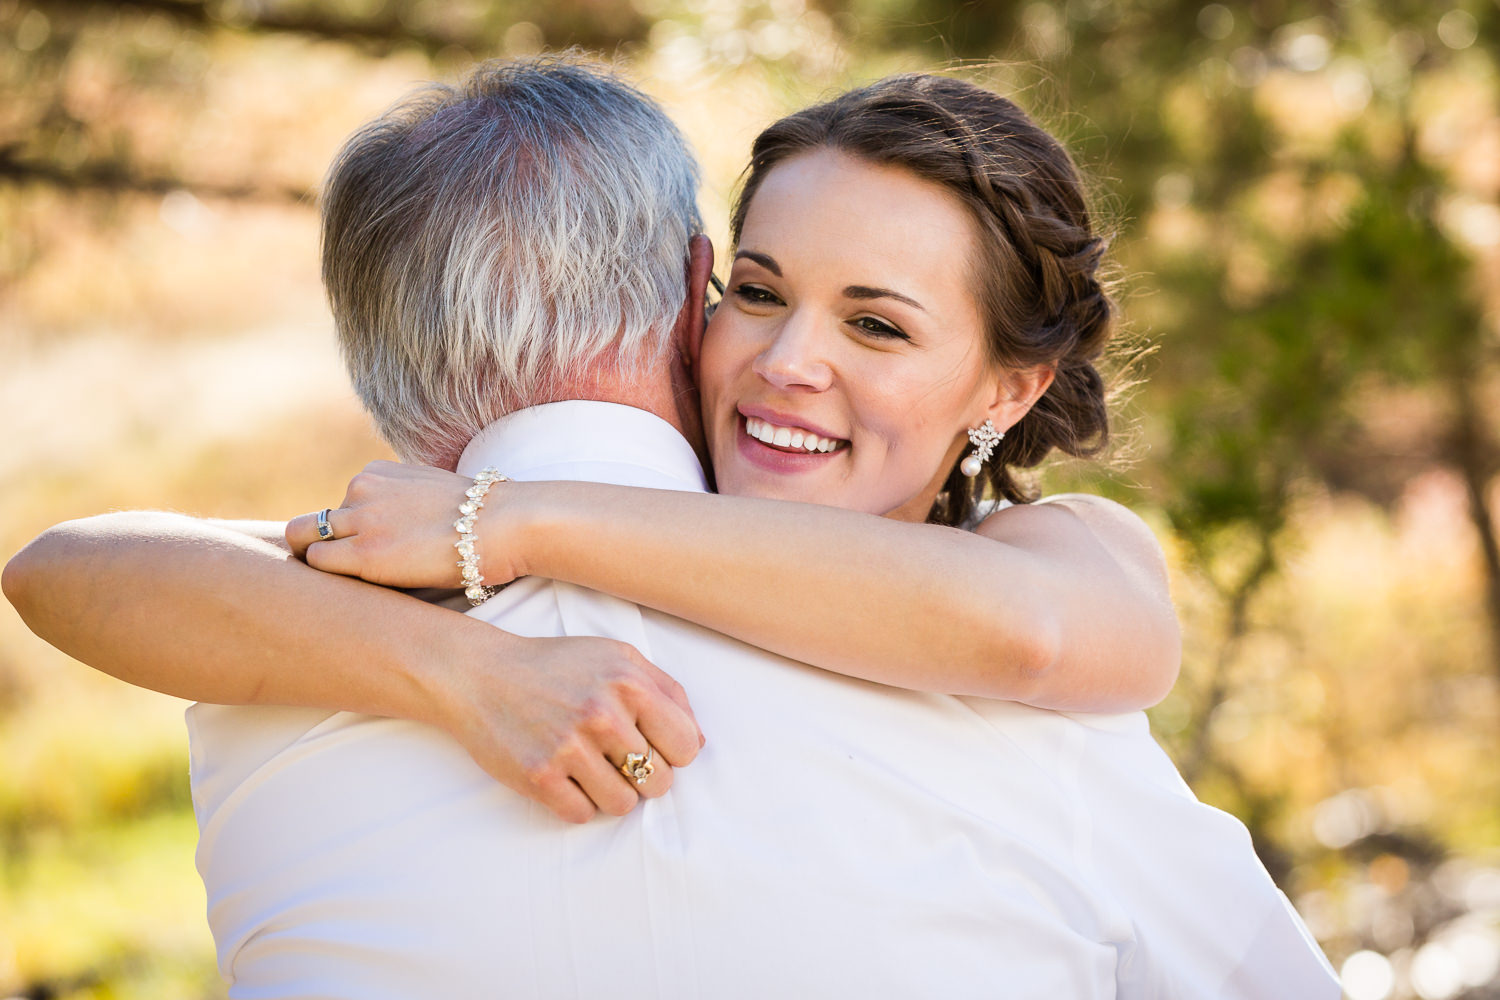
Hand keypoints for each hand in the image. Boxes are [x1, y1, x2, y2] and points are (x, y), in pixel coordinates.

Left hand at [286, 461, 524, 588]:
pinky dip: (327, 578)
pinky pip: (317, 562)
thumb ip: (405, 501)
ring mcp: (360, 519)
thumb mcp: (434, 492)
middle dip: (319, 544)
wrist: (501, 524)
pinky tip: (352, 591)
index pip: (345, 503)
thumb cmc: (480, 518)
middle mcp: (361, 489)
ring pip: (304, 539)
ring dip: (321, 562)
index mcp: (378, 472)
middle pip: (316, 521)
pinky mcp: (363, 552)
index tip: (376, 552)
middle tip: (339, 574)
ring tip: (347, 587)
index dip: (354, 531)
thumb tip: (403, 526)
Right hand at [435, 631, 704, 823]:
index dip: (673, 752)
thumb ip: (667, 693)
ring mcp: (569, 747)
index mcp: (629, 682)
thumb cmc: (557, 666)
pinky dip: (576, 802)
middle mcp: (602, 714)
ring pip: (623, 805)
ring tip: (588, 766)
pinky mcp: (539, 776)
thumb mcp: (618, 658)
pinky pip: (582, 815)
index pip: (687, 747)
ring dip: (610, 793)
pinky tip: (563, 776)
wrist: (480, 675)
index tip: (649, 744)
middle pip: (659, 782)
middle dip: (642, 776)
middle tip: (615, 757)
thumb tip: (698, 744)